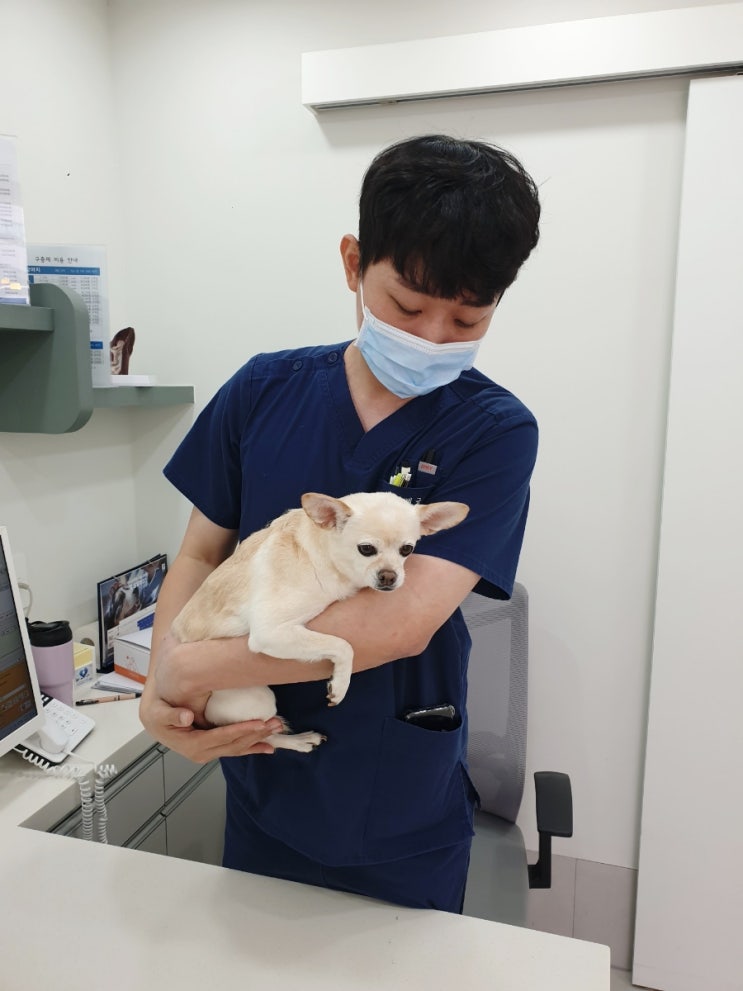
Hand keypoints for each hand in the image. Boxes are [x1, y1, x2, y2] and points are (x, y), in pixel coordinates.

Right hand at [139, 694, 281, 762]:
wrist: (154, 720)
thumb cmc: (157, 712)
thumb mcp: (157, 712)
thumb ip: (171, 715)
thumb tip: (186, 716)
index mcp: (191, 745)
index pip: (221, 738)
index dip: (240, 730)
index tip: (259, 723)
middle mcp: (202, 753)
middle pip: (234, 745)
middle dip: (256, 735)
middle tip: (275, 723)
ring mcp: (209, 752)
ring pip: (238, 748)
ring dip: (258, 740)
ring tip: (276, 731)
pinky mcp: (214, 749)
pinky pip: (236, 749)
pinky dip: (252, 747)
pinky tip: (268, 747)